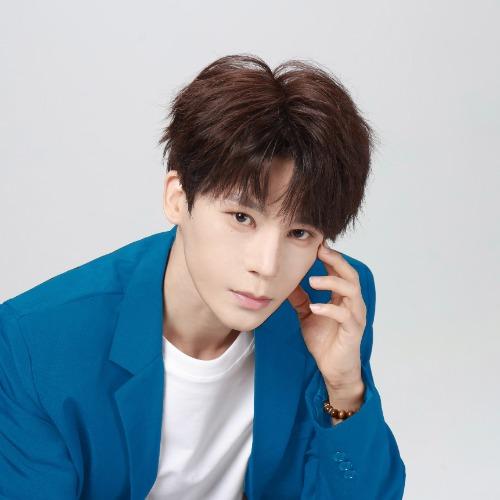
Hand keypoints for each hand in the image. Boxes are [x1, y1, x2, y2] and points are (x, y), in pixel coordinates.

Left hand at [287, 242, 366, 389]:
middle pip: (350, 275)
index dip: (330, 256)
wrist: (333, 369)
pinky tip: (314, 306)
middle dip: (336, 260)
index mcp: (343, 297)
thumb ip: (301, 298)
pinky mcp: (353, 331)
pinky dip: (329, 308)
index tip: (316, 244)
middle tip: (320, 250)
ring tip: (313, 280)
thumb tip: (286, 281)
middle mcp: (353, 303)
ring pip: (351, 290)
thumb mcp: (307, 315)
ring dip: (332, 282)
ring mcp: (355, 316)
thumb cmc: (324, 341)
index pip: (341, 271)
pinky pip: (344, 315)